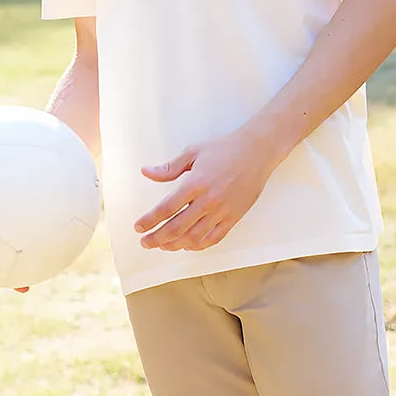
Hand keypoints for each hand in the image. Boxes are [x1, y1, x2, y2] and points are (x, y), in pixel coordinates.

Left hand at [134, 128, 272, 250]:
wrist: (256, 152)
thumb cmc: (224, 149)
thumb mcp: (193, 152)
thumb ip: (169, 168)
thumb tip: (146, 172)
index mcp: (195, 183)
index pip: (167, 208)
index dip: (150, 220)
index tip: (139, 227)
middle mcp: (208, 200)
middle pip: (177, 227)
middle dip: (157, 238)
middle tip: (145, 242)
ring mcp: (222, 211)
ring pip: (194, 237)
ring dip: (175, 245)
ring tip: (162, 246)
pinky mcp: (234, 217)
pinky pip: (214, 238)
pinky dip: (199, 245)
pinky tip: (188, 245)